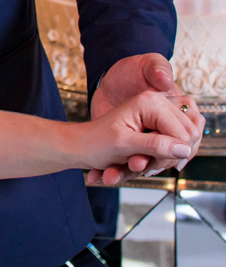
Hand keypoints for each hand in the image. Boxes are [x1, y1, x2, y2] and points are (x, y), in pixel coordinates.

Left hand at [88, 53, 178, 184]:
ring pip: (180, 145)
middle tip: (138, 164)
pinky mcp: (156, 127)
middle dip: (165, 158)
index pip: (184, 134)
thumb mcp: (124, 145)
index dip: (169, 155)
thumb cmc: (96, 142)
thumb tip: (184, 149)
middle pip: (186, 138)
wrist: (80, 145)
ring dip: (159, 161)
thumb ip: (156, 145)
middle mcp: (158, 104)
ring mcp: (158, 115)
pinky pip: (170, 147)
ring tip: (134, 164)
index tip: (146, 164)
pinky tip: (141, 165)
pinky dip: (157, 160)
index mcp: (151, 101)